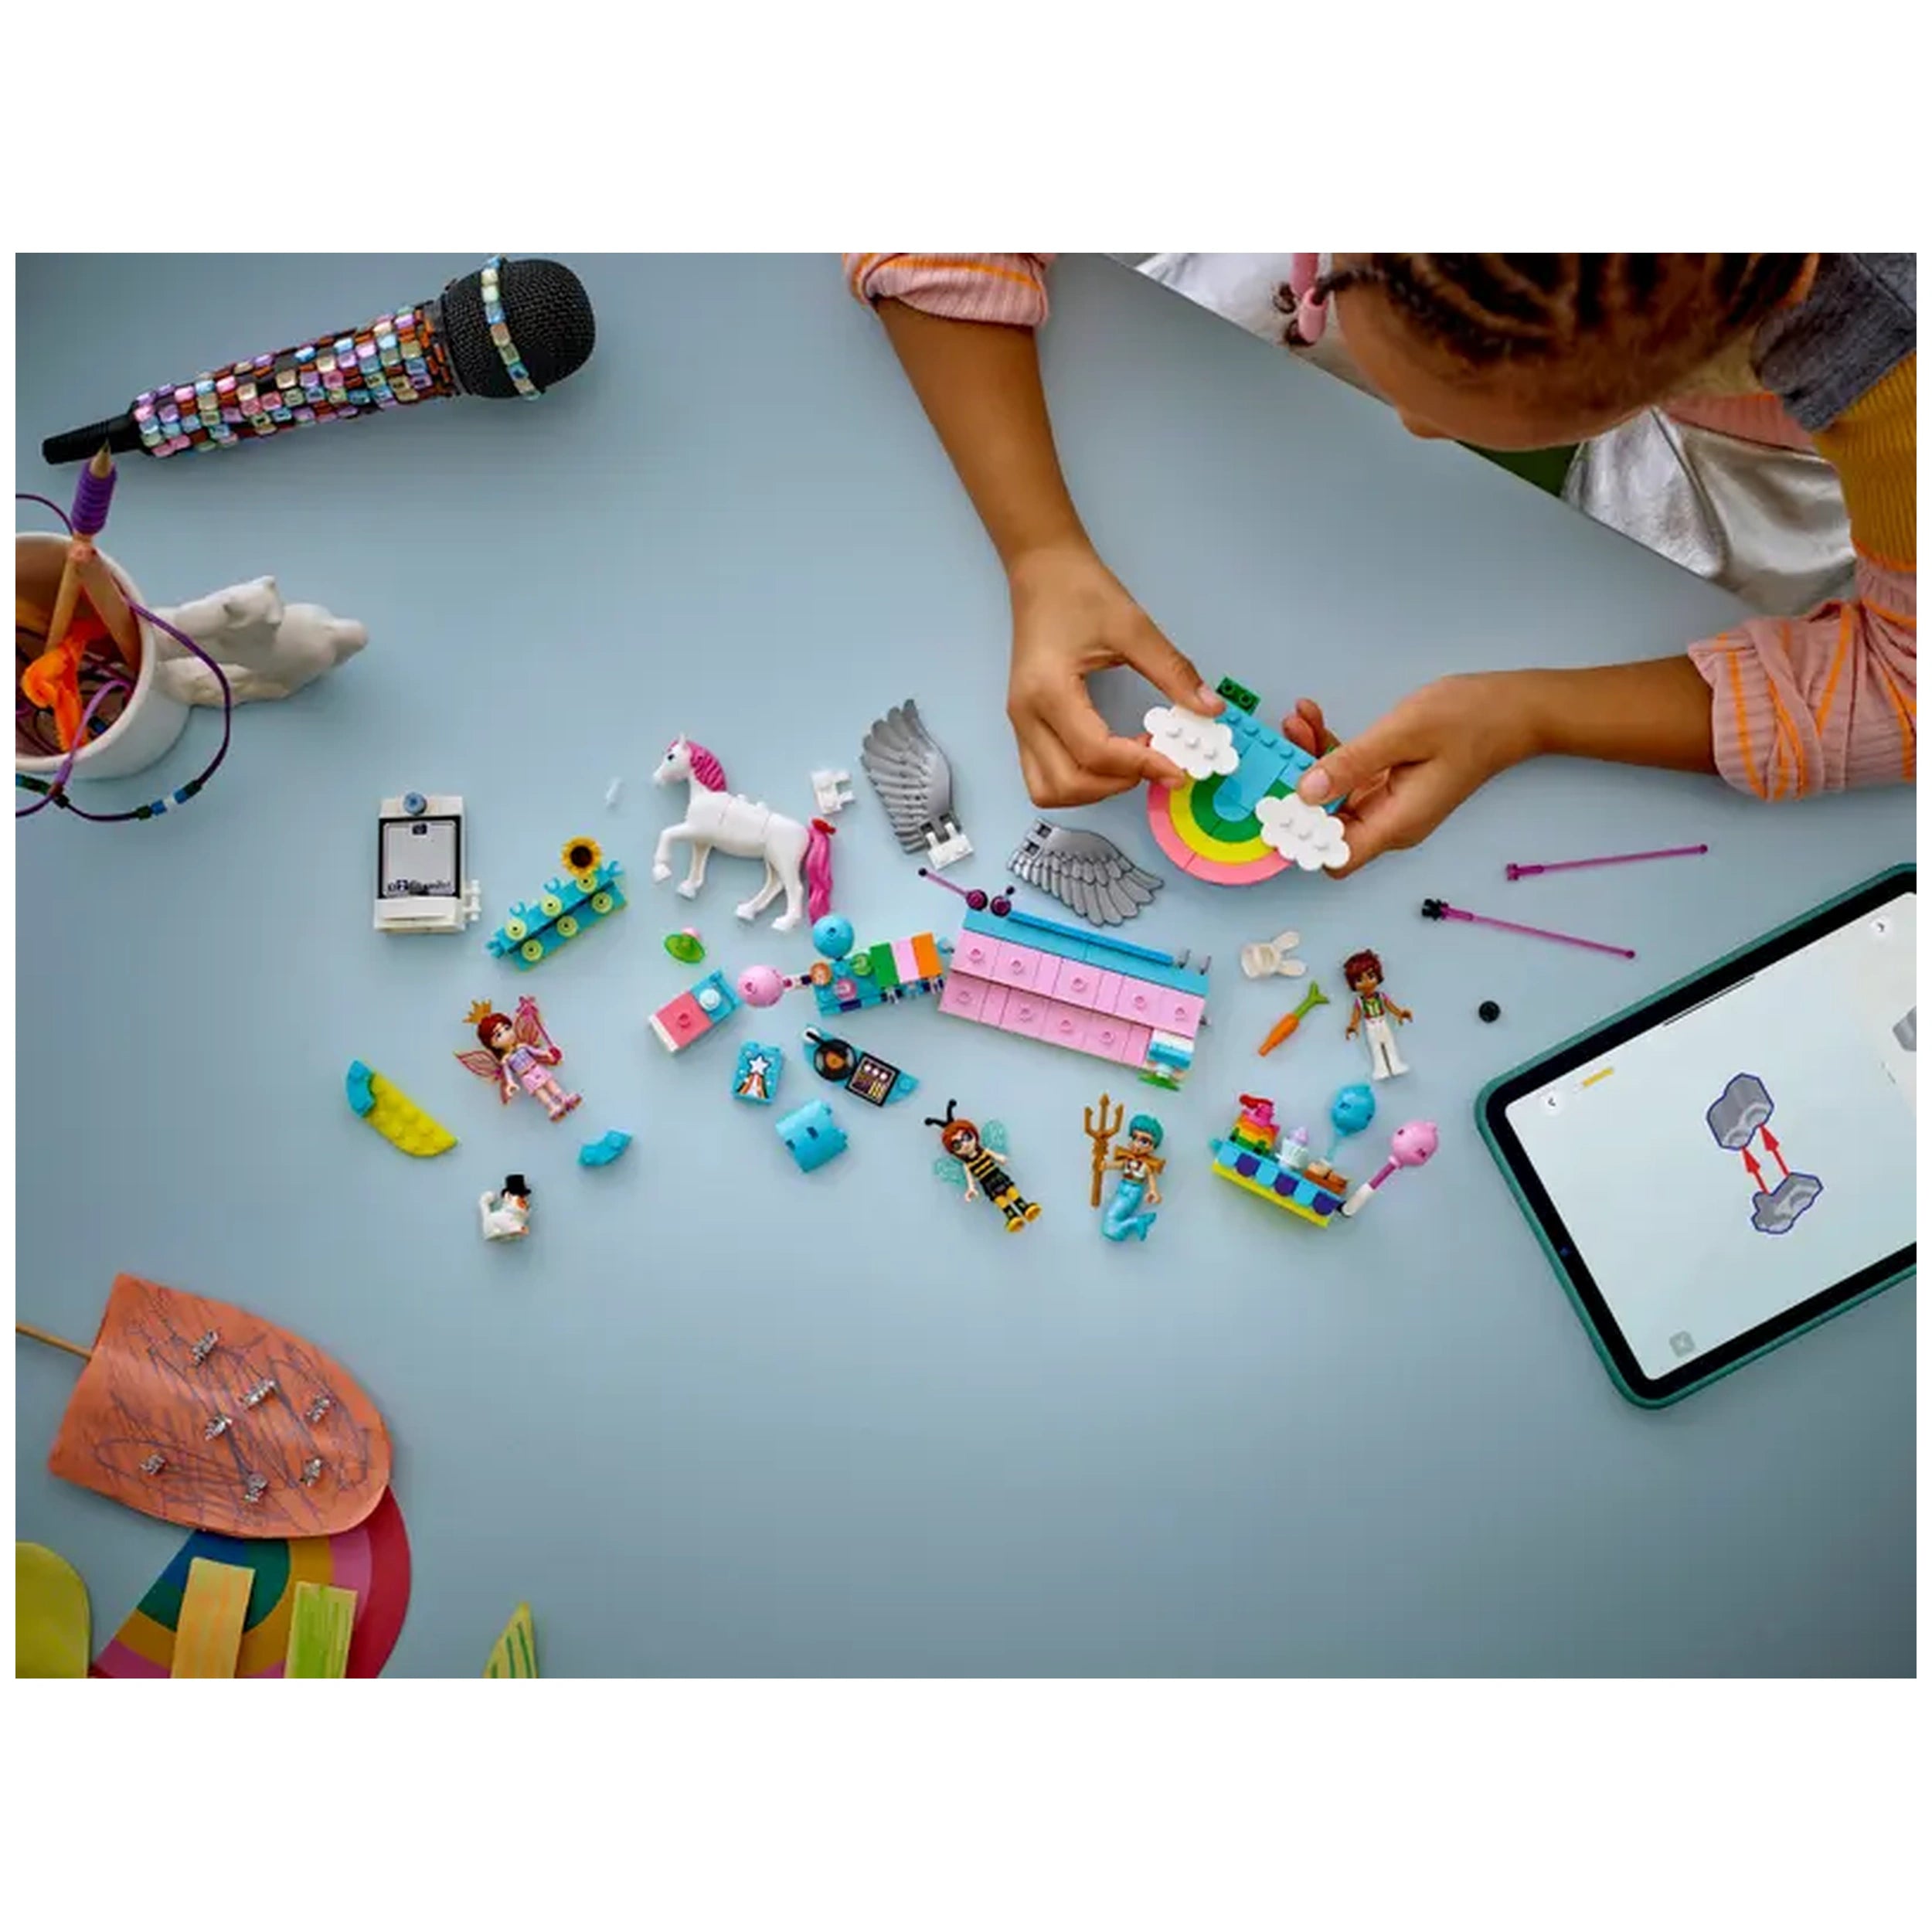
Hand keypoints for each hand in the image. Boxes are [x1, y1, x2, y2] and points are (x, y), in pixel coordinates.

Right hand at [1006, 542, 1221, 806]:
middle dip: (1116, 785)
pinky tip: (1111, 758)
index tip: (1178, 768)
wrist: (1043, 570)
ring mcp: (1020, 723)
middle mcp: (1026, 715)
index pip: (1096, 753)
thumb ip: (1173, 672)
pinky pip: (1045, 773)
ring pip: (1048, 789)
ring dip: (1092, 790)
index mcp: (1049, 690)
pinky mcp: (1024, 724)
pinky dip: (1079, 780)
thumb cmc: (1080, 591)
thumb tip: (1210, 709)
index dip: (1142, 767)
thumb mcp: (1133, 628)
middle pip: (1066, 784)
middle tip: (1155, 762)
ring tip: (1131, 763)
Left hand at [1282, 675, 1542, 878]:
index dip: (1302, 837)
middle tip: (1283, 740)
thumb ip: (1353, 764)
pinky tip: (1314, 719)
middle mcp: (1391, 822)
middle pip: (1327, 823)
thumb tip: (1306, 792)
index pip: (1335, 857)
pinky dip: (1331, 752)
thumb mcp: (1403, 734)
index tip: (1276, 800)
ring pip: (1334, 796)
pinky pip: (1351, 776)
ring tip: (1298, 718)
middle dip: (1298, 785)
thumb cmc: (1468, 719)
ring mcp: (1391, 804)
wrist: (1514, 709)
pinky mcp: (1392, 783)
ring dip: (1311, 760)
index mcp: (1396, 823)